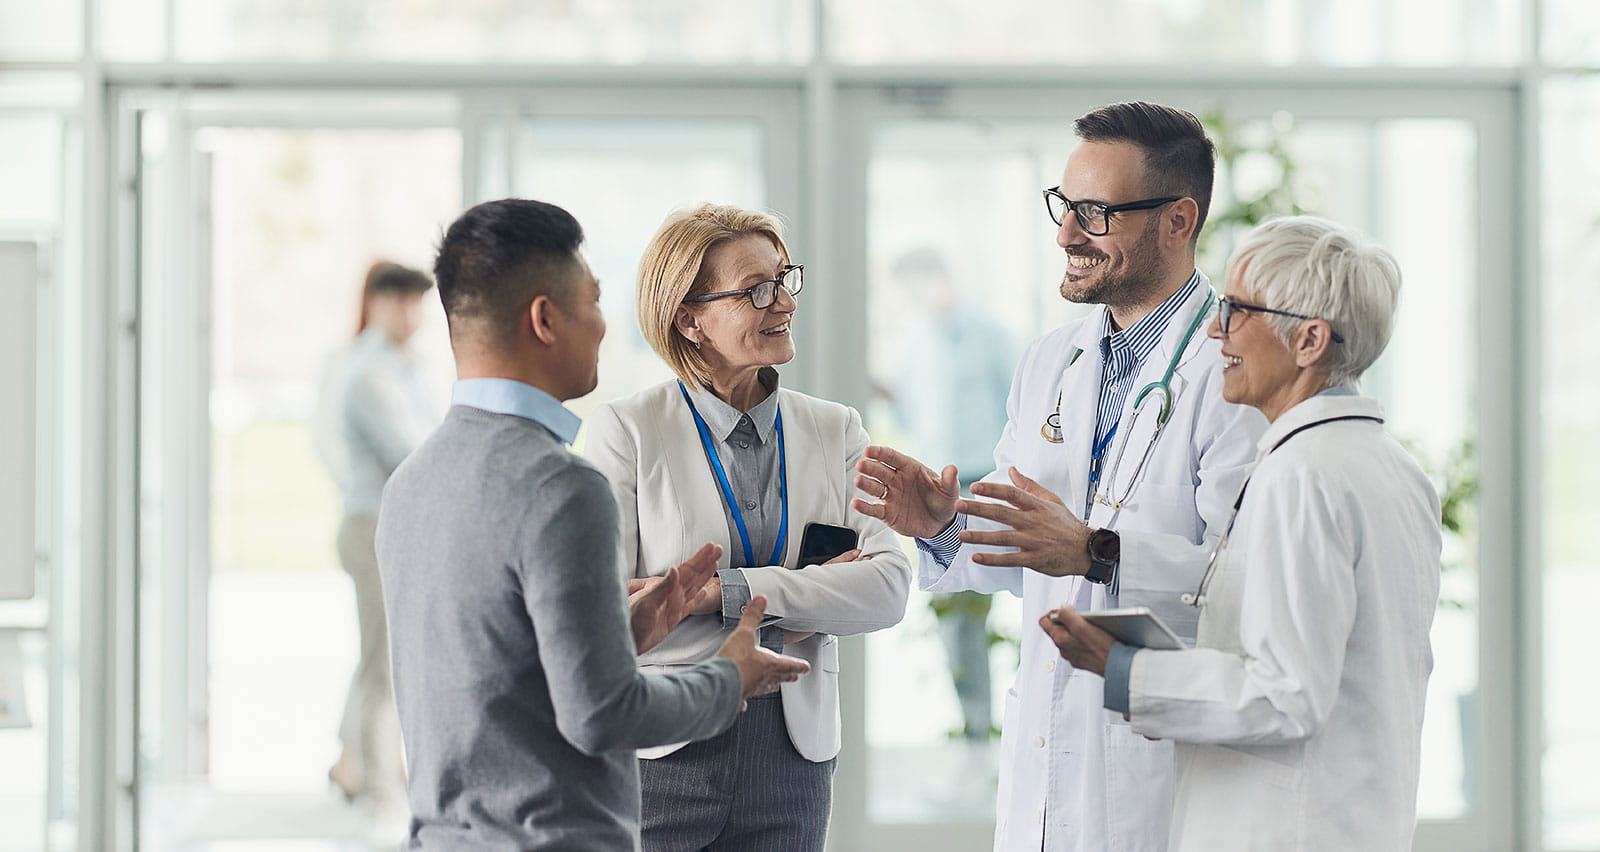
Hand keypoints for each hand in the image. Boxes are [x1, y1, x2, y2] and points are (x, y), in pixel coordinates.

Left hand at [628, 543, 721, 653]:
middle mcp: (671, 595)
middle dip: (705, 561)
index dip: (700, 558)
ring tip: (714, 564)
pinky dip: (697, 598)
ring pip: (693, 586)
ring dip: (704, 575)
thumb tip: (673, 570)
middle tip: (717, 549)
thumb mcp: (647, 603)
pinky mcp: (672, 619)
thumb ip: (661, 587)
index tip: (711, 547)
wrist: (624, 640)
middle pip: (693, 574)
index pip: (687, 569)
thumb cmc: (631, 623)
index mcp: (667, 589)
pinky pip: (689, 605)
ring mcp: (672, 606)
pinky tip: (701, 593)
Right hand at [716, 596, 810, 706]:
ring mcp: (751, 689)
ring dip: (771, 686)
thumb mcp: (744, 633)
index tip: (806, 667)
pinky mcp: (737, 696)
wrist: (719, 682)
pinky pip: (744, 699)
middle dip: (788, 676)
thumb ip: (753, 616)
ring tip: (773, 686)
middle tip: (794, 677)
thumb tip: (761, 600)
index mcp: (770, 664)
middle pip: (780, 678)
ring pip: (765, 688)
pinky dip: (745, 700)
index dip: (799, 665)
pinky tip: (744, 703)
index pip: (790, 664)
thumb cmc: (734, 661)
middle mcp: (763, 679)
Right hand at [852, 445, 959, 538]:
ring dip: (865, 484)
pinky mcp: (887, 513)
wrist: (941, 523)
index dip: (880, 452)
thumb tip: (952, 468)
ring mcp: (890, 496)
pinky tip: (856, 503)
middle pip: (880, 471)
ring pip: (874, 488)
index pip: (892, 457)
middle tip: (861, 465)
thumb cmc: (943, 500)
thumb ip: (949, 480)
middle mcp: (896, 480)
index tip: (869, 450)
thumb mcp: (950, 490)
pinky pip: (874, 509)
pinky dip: (865, 507)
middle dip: (870, 467)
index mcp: (909, 468)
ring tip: (858, 481)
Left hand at [956, 467, 1090, 576]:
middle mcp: (1033, 522)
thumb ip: (1029, 486)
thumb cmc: (1067, 524)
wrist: (1087, 550)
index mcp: (1037, 506)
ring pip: (1003, 538)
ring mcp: (1034, 541)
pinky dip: (993, 559)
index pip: (1011, 493)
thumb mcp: (1051, 500)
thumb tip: (1013, 470)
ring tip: (961, 534)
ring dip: (980, 537)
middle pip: (1002, 513)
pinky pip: (1010, 560)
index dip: (993, 489)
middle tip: (959, 505)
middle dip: (979, 508)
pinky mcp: (1035, 560)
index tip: (975, 487)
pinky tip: (976, 557)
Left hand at [1037, 606, 1113, 676]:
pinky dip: (1084, 640)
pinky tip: (1094, 637)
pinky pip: (1079, 646)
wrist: (1117, 665)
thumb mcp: (1080, 625)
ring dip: (1076, 630)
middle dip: (1066, 620)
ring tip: (1088, 626)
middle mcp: (1063, 649)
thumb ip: (1065, 615)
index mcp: (1059, 639)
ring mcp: (1073, 655)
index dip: (1053, 612)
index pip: (1044, 621)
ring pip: (1069, 637)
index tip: (1065, 609)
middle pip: (1057, 629)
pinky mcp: (1084, 660)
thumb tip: (1059, 611)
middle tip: (1079, 616)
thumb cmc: (1101, 648)